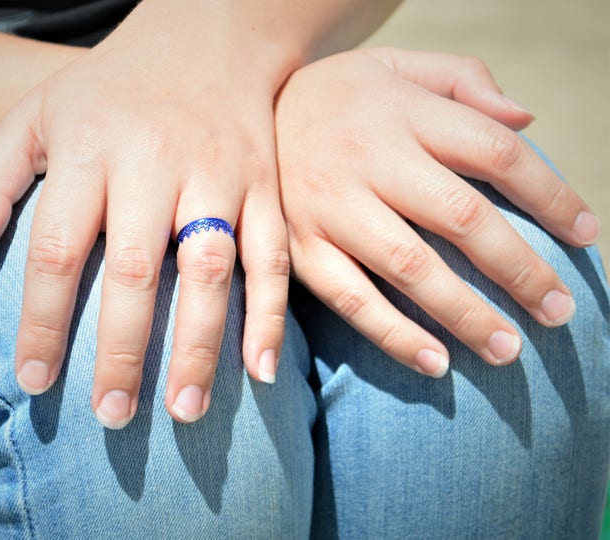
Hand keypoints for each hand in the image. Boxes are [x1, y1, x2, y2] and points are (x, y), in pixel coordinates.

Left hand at [0, 11, 290, 426]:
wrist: (208, 38)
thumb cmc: (114, 86)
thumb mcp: (37, 114)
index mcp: (90, 148)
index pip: (58, 248)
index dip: (42, 321)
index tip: (36, 382)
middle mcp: (155, 165)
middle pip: (135, 270)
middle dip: (122, 350)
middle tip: (111, 416)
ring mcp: (218, 176)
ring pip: (209, 269)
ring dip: (199, 344)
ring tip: (184, 411)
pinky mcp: (264, 186)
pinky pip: (271, 256)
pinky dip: (269, 314)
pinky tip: (261, 369)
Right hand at [275, 48, 598, 376]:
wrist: (250, 110)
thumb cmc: (339, 95)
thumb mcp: (397, 64)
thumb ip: (463, 80)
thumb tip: (527, 120)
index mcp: (402, 112)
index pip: (495, 153)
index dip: (550, 195)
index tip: (586, 234)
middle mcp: (368, 160)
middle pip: (461, 216)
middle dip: (519, 269)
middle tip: (558, 311)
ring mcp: (330, 207)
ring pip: (409, 267)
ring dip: (464, 314)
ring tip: (507, 351)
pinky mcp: (300, 247)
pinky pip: (350, 298)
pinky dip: (394, 334)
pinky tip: (436, 362)